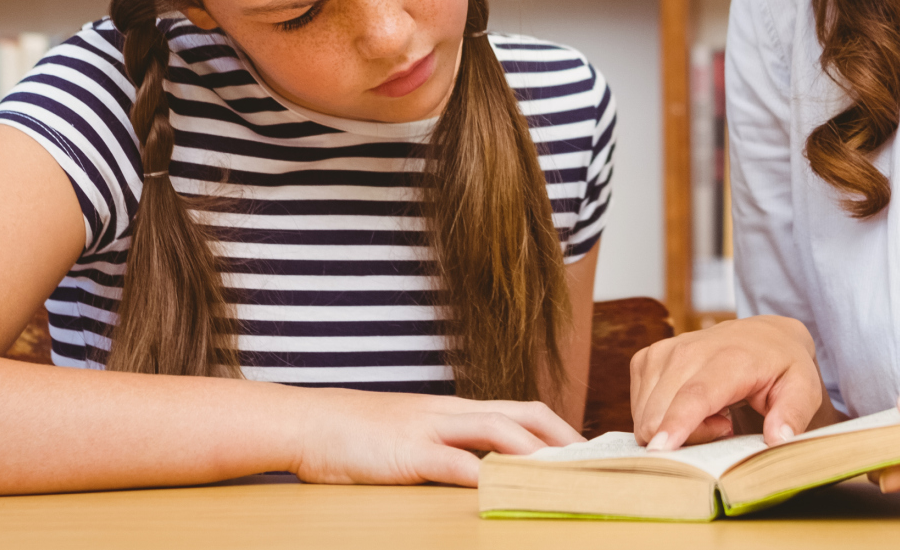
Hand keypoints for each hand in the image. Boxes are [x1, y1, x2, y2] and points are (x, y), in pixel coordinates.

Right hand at [284, 388, 580, 486]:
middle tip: (593, 464)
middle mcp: (450, 413)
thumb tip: (483, 471)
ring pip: (496, 431)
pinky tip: (502, 490)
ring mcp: (429, 428)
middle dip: (562, 438)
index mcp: (454, 410)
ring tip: (565, 473)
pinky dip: (481, 475)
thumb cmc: (357, 434)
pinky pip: (451, 461)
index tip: (586, 450)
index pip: (520, 410)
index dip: (557, 428)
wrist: (307, 422)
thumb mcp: (412, 434)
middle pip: (522, 414)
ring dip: (535, 453)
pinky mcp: (406, 452)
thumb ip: (448, 447)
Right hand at [630, 314, 836, 450]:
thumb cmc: (783, 367)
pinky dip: (659, 416)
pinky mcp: (647, 357)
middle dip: (687, 438)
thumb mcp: (804, 388)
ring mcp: (663, 351)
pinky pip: (638, 406)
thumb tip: (777, 439)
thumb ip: (793, 414)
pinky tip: (689, 406)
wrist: (763, 335)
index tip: (661, 450)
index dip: (677, 423)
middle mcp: (689, 349)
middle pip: (663, 412)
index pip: (695, 394)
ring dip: (673, 427)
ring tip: (712, 414)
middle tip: (724, 426)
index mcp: (730, 358)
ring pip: (646, 413)